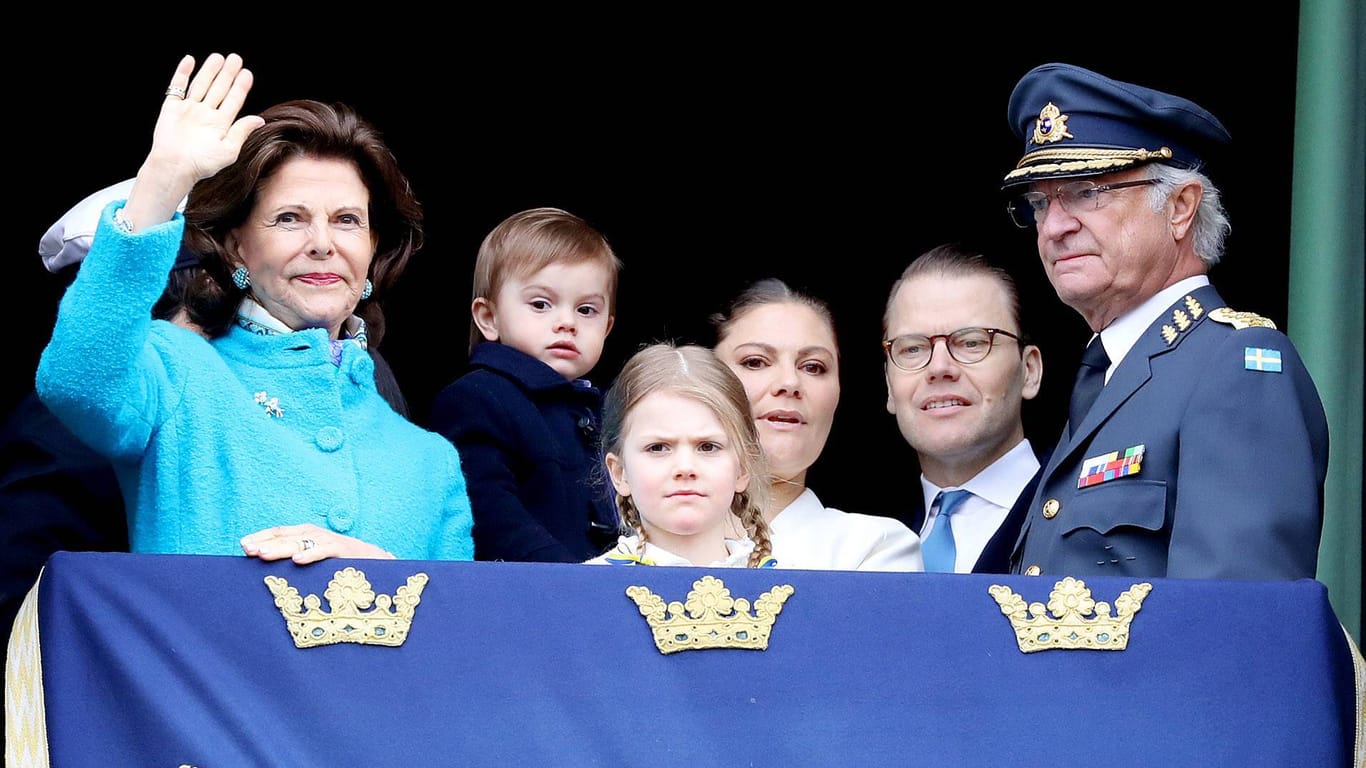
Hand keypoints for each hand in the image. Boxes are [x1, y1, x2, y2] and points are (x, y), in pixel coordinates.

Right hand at [123, 53, 264, 229]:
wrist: (174, 166)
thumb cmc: (201, 163)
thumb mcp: (229, 150)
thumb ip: (242, 132)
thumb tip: (260, 119)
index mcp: (221, 124)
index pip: (234, 100)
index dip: (240, 87)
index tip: (247, 73)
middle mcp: (206, 115)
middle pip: (219, 89)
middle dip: (227, 74)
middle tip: (236, 58)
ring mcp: (189, 110)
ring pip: (201, 85)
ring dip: (209, 71)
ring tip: (218, 57)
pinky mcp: (172, 108)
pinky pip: (177, 87)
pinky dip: (182, 73)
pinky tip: (190, 60)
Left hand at [240, 523, 396, 563]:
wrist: (376, 562)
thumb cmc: (338, 563)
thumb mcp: (314, 558)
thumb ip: (294, 557)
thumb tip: (264, 564)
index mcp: (305, 534)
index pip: (278, 532)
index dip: (260, 537)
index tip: (243, 546)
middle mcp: (314, 534)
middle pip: (284, 537)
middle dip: (264, 543)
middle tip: (247, 550)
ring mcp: (328, 541)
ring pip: (299, 543)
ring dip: (280, 548)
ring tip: (263, 554)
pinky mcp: (342, 550)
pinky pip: (324, 551)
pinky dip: (310, 554)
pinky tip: (297, 560)